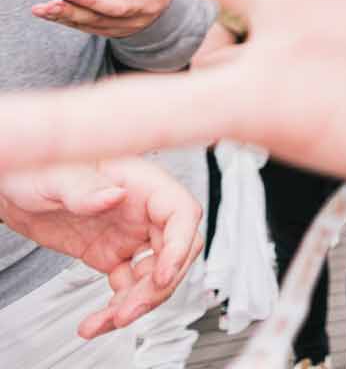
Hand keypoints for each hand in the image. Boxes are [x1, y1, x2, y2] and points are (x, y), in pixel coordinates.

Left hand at [0, 160, 201, 337]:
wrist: (14, 189)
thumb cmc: (37, 170)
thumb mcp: (56, 176)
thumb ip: (84, 187)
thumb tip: (114, 196)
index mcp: (141, 183)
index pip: (181, 213)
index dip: (180, 246)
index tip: (163, 275)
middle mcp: (143, 210)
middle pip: (174, 251)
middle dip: (157, 286)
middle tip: (128, 310)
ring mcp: (131, 234)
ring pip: (154, 275)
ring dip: (136, 303)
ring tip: (105, 322)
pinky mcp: (114, 255)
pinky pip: (128, 285)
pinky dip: (117, 307)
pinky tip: (97, 320)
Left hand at [32, 0, 172, 37]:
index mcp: (148, 5)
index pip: (119, 7)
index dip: (95, 1)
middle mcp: (134, 22)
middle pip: (98, 20)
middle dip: (72, 11)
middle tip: (50, 3)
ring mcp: (121, 29)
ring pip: (88, 26)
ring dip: (62, 17)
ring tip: (40, 9)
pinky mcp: (109, 30)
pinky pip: (84, 27)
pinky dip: (66, 19)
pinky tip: (48, 12)